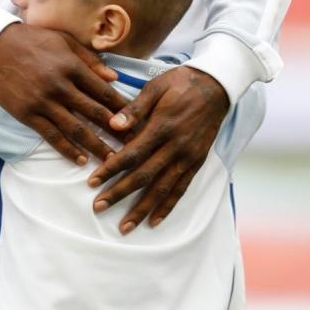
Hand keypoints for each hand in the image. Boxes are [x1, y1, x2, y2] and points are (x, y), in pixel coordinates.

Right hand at [0, 24, 123, 165]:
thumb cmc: (32, 39)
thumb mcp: (64, 40)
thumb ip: (89, 59)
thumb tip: (114, 78)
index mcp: (72, 66)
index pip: (103, 92)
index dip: (122, 108)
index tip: (137, 121)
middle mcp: (60, 86)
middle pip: (94, 113)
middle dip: (116, 131)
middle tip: (133, 146)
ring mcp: (43, 101)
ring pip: (75, 129)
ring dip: (95, 147)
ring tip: (112, 161)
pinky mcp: (27, 114)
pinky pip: (51, 135)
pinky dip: (67, 150)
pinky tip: (80, 160)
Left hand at [87, 67, 229, 232]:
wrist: (217, 86)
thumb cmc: (180, 83)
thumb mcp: (155, 87)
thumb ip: (134, 109)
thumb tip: (112, 125)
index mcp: (162, 126)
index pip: (132, 154)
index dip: (111, 170)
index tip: (92, 181)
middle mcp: (176, 146)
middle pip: (144, 176)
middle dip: (120, 194)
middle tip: (98, 207)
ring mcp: (188, 156)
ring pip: (162, 189)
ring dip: (142, 209)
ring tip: (125, 227)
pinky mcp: (197, 162)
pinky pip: (181, 189)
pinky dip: (168, 206)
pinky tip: (154, 221)